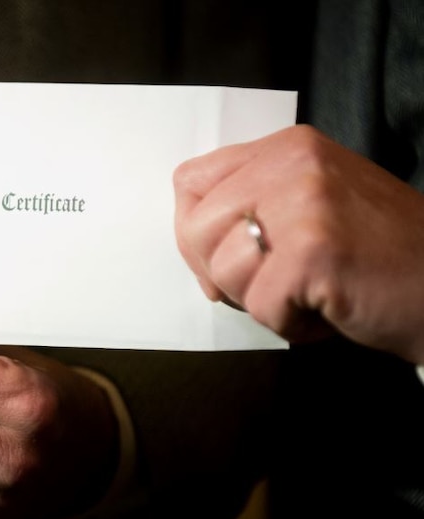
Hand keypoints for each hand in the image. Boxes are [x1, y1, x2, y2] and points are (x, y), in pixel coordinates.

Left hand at [174, 124, 423, 363]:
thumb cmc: (377, 258)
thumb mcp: (311, 205)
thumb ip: (251, 205)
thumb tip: (191, 240)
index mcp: (286, 148)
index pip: (189, 182)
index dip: (196, 233)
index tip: (228, 257)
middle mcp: (292, 162)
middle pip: (194, 228)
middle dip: (222, 273)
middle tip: (276, 282)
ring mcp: (304, 203)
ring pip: (221, 271)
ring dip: (261, 300)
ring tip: (310, 289)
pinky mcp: (314, 250)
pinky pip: (260, 306)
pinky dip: (291, 324)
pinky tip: (330, 307)